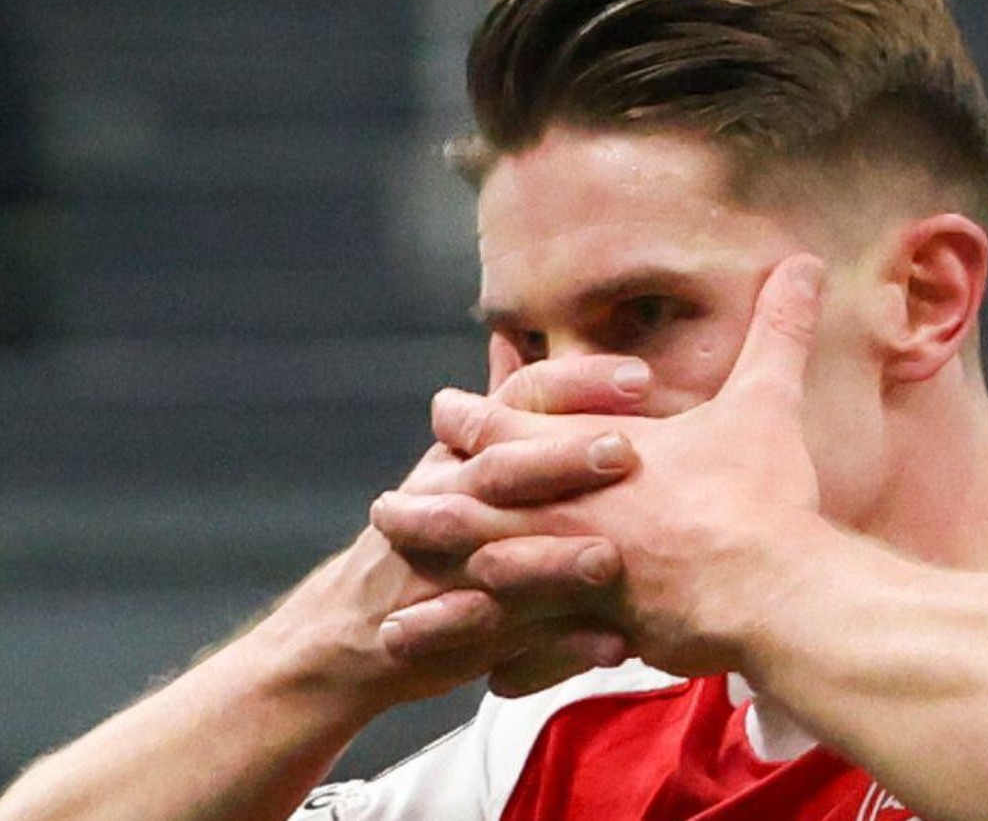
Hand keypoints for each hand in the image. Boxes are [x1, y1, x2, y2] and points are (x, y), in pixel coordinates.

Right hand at [378, 349, 654, 695]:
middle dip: (558, 460)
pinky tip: (613, 644)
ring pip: (496, 561)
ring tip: (608, 560)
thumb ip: (497, 411)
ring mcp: (442, 572)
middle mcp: (445, 503)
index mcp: (461, 453)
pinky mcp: (448, 637)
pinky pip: (506, 644)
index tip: (641, 376)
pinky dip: (559, 648)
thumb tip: (515, 339)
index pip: (516, 400)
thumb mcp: (453, 466)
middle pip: (498, 473)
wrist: (346, 630)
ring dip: (551, 561)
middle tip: (624, 449)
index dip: (574, 384)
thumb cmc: (426, 535)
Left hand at [388, 253, 827, 677]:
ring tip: (391, 600)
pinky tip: (461, 673)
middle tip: (382, 510)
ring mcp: (571, 571)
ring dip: (435, 586)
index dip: (472, 418)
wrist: (769, 584)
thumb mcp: (767, 402)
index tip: (441, 410)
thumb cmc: (761, 495)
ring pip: (482, 579)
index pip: (512, 425)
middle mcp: (566, 509)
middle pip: (472, 506)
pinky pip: (523, 645)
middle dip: (426, 508)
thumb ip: (779, 333)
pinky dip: (487, 655)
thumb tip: (808, 263)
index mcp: (592, 452)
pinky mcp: (589, 627)